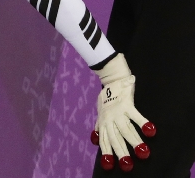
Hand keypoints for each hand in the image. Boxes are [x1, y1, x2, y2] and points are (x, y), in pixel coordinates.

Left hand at [92, 54, 155, 171]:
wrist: (111, 79)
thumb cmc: (107, 99)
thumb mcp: (100, 113)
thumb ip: (99, 126)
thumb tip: (94, 141)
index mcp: (103, 122)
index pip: (104, 140)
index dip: (107, 152)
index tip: (109, 165)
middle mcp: (109, 118)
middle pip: (115, 137)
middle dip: (121, 151)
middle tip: (128, 164)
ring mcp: (118, 111)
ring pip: (126, 129)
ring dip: (134, 141)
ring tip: (143, 151)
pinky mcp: (127, 103)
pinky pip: (136, 115)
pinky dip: (143, 123)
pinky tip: (150, 130)